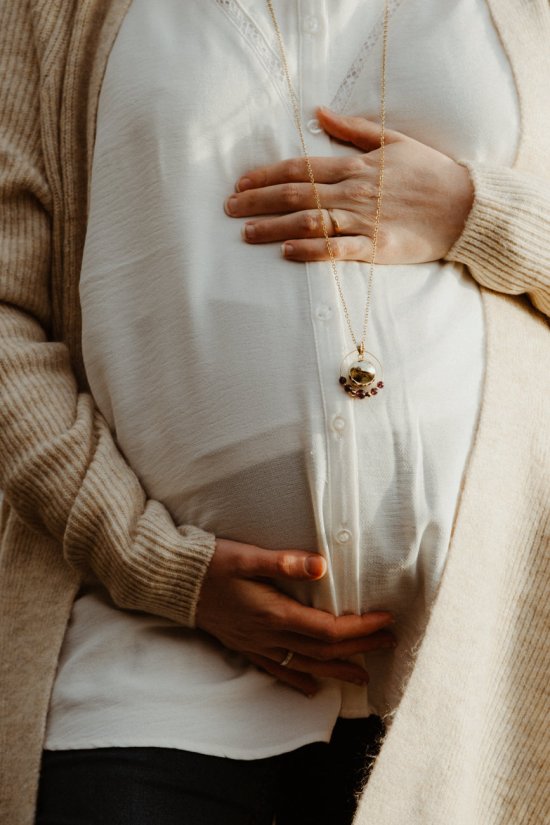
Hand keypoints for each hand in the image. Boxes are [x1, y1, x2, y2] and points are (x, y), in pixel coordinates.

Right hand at [196, 538, 395, 695]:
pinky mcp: (245, 646)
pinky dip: (299, 679)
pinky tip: (313, 687)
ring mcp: (256, 645)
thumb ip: (284, 562)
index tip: (386, 620)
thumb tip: (322, 565)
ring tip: (363, 675)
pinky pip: (278, 670)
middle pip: (324, 651)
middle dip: (359, 649)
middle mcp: (268, 635)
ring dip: (337, 670)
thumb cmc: (210, 564)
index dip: (361, 628)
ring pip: (305, 665)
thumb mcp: (246, 556)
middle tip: (389, 643)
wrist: (173, 582)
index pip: (329, 629)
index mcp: (274, 613)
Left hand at [225, 107, 473, 264]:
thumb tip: (319, 112)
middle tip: (228, 209)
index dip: (265, 175)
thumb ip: (352, 129)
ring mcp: (363, 220)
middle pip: (295, 194)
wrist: (464, 206)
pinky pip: (337, 250)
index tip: (239, 182)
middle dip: (257, 201)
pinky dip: (311, 250)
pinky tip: (287, 252)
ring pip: (309, 221)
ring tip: (246, 233)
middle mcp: (353, 192)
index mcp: (354, 166)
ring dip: (274, 227)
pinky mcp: (376, 247)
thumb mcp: (393, 140)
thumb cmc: (430, 172)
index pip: (299, 168)